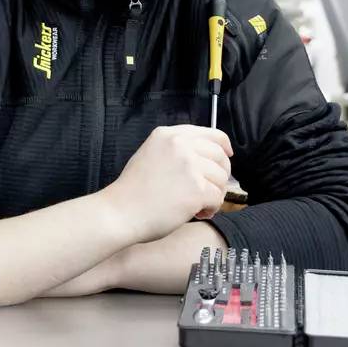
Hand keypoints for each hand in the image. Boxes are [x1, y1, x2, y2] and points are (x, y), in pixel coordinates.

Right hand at [100, 125, 232, 243]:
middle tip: (208, 191)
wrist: (120, 212)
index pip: (211, 133)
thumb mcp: (151, 154)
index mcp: (168, 134)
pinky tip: (197, 213)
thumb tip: (208, 158)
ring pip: (222, 178)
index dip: (223, 146)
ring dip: (214, 194)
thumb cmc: (133, 191)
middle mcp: (180, 145)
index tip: (227, 156)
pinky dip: (211, 208)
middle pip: (220, 156)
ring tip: (197, 205)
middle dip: (219, 175)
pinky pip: (218, 197)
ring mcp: (189, 165)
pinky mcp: (196, 188)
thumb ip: (176, 150)